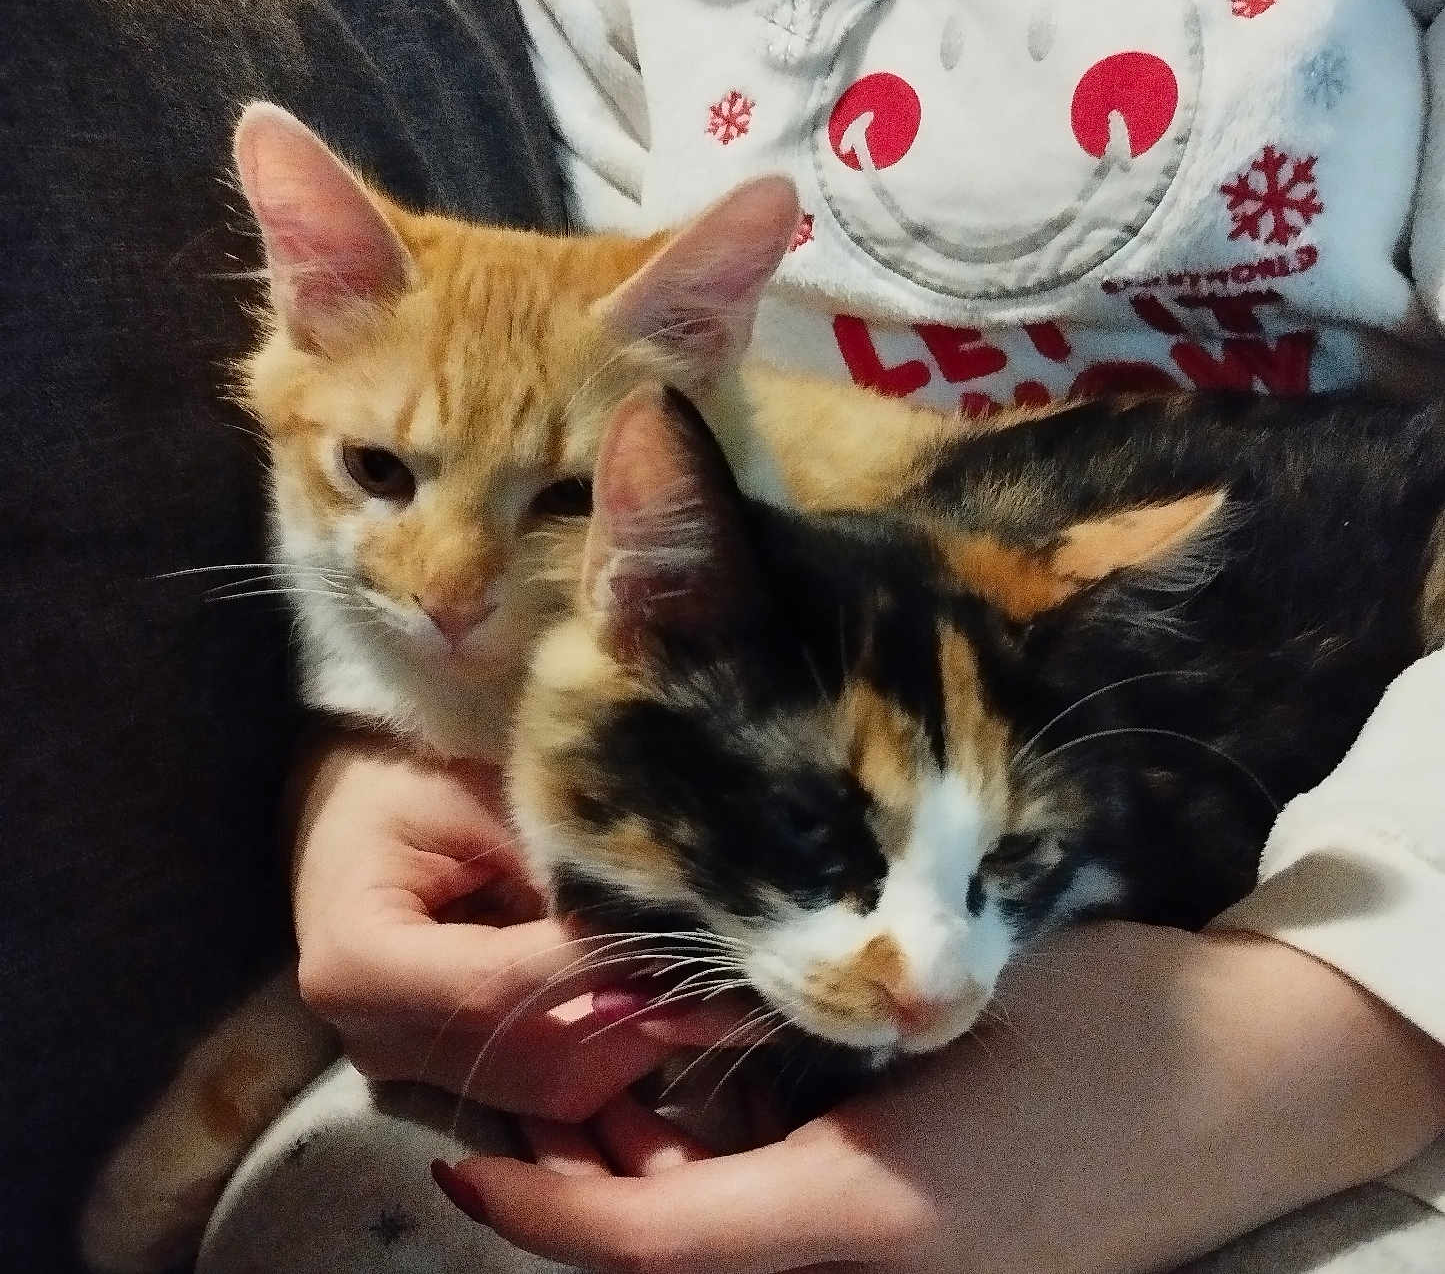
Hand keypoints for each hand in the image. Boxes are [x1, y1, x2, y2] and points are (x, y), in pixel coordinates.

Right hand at [288, 731, 673, 1119]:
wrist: (357, 804)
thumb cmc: (409, 778)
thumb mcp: (476, 794)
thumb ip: (553, 859)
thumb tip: (657, 910)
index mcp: (355, 962)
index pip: (493, 987)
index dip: (591, 966)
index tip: (676, 932)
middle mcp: (377, 1039)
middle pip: (528, 1061)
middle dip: (633, 1017)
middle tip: (720, 972)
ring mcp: (415, 1067)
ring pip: (552, 1089)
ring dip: (638, 1038)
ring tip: (709, 983)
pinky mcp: (453, 1072)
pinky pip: (551, 1085)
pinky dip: (618, 1046)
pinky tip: (667, 996)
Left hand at [430, 921, 1444, 1273]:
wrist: (1262, 1076)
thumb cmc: (1110, 1016)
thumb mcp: (953, 988)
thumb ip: (818, 1006)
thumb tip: (698, 982)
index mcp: (874, 1220)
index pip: (662, 1241)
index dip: (549, 1210)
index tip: (468, 1164)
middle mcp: (884, 1271)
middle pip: (690, 1253)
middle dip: (598, 1184)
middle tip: (550, 1074)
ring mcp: (924, 1271)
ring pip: (744, 1245)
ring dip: (669, 1177)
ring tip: (628, 1065)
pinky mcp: (952, 1249)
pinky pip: (805, 1232)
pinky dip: (742, 1177)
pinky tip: (731, 1088)